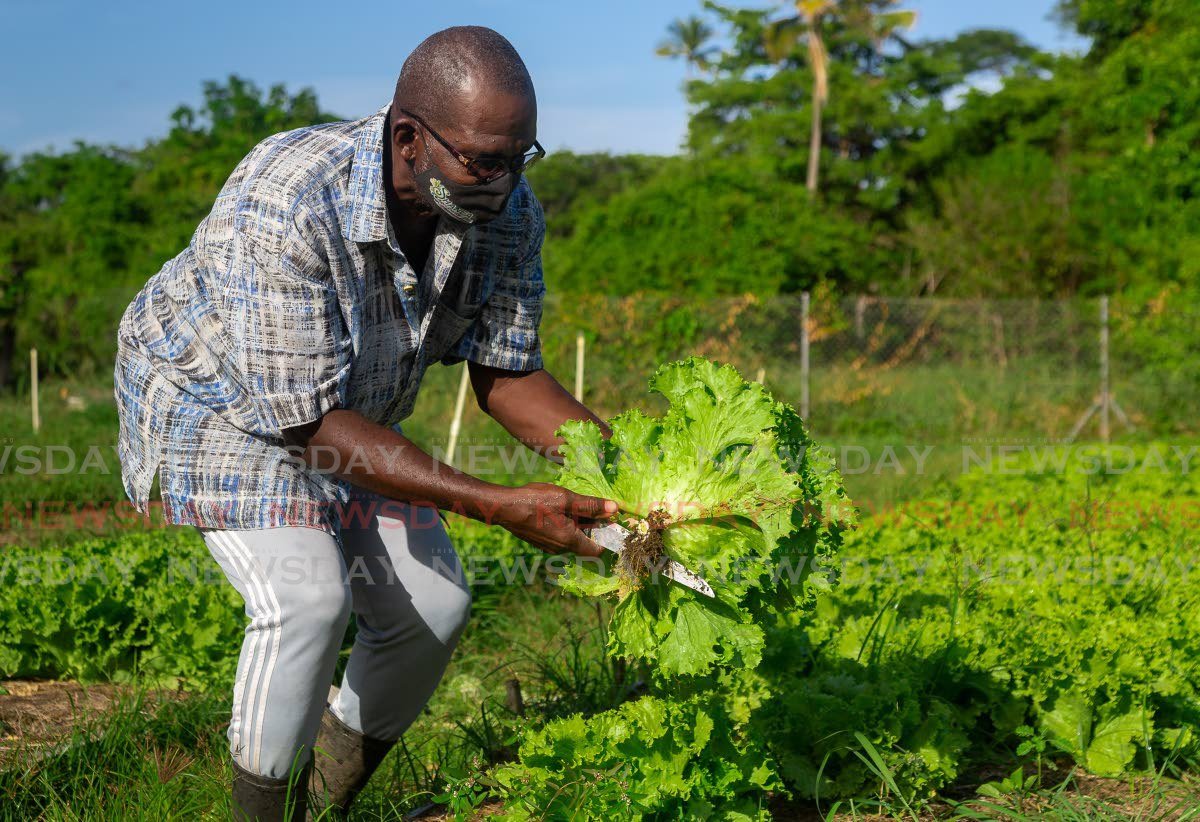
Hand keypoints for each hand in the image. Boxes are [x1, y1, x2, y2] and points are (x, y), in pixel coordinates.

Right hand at [496, 482, 617, 556]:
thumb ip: (591, 505)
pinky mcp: (541, 542)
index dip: (607, 536)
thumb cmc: (535, 501)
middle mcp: (560, 549)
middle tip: (596, 507)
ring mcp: (549, 547)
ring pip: (573, 539)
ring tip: (577, 505)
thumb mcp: (566, 499)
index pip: (597, 549)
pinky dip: (567, 526)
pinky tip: (561, 509)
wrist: (503, 508)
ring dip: (580, 525)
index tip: (610, 520)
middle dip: (594, 527)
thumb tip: (614, 508)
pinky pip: (561, 537)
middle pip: (586, 543)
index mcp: (569, 541)